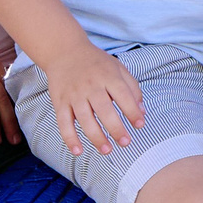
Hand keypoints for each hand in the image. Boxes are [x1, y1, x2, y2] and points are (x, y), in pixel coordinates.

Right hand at [47, 44, 142, 159]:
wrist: (64, 51)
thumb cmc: (96, 63)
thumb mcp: (118, 68)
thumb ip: (132, 88)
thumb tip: (142, 113)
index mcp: (108, 76)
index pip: (123, 96)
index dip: (133, 112)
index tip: (139, 125)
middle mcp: (90, 85)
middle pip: (104, 110)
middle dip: (116, 129)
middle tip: (126, 143)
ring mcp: (74, 94)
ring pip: (84, 119)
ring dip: (96, 137)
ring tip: (107, 150)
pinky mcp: (60, 102)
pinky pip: (64, 122)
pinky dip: (70, 138)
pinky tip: (78, 151)